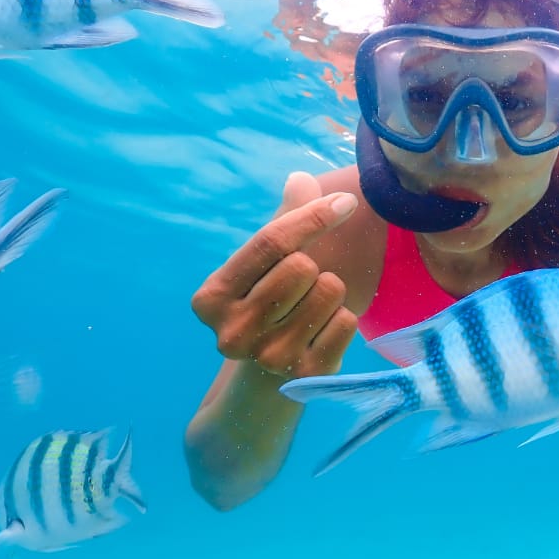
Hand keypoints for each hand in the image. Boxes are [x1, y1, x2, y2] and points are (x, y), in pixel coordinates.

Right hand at [191, 172, 358, 380]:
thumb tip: (301, 178)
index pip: (270, 242)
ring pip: (329, 290)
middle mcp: (232, 332)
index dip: (313, 216)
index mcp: (211, 296)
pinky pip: (346, 322)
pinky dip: (343, 320)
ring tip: (309, 311)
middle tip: (299, 290)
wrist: (266, 380)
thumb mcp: (265, 265)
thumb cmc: (268, 304)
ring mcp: (268, 357)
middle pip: (302, 266)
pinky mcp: (305, 375)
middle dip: (313, 268)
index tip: (346, 202)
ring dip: (330, 293)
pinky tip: (320, 334)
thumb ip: (284, 219)